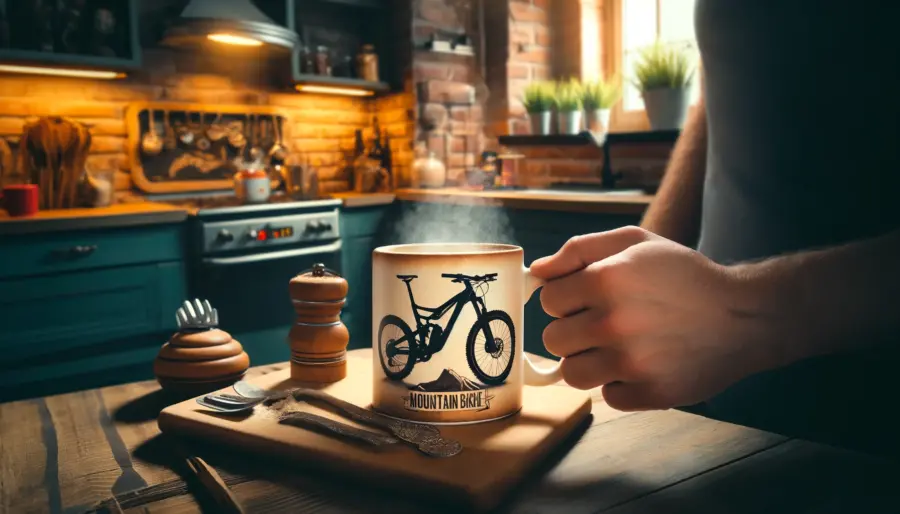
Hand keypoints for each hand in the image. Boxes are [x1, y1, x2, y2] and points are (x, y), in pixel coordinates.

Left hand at [531, 226, 765, 410]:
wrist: (743, 315)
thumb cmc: (684, 275)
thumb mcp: (635, 243)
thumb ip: (579, 250)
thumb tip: (538, 271)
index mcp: (606, 279)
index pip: (548, 300)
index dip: (565, 299)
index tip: (586, 299)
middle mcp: (615, 322)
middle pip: (553, 339)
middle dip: (572, 331)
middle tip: (601, 324)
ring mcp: (633, 362)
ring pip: (572, 374)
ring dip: (587, 362)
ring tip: (614, 348)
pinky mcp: (651, 393)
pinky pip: (608, 396)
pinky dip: (621, 385)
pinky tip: (642, 365)